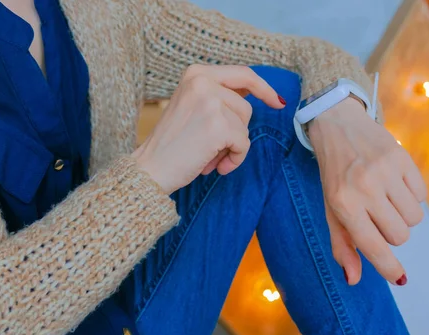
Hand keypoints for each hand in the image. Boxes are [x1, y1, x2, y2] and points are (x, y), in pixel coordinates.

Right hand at [132, 65, 284, 193]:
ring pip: (244, 126)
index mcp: (196, 73)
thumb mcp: (192, 105)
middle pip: (245, 107)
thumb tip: (255, 93)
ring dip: (232, 146)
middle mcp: (203, 82)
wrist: (151, 168)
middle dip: (235, 130)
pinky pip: (243, 143)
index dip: (263, 88)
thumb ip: (220, 95)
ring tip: (208, 155)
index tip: (277, 101)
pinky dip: (234, 159)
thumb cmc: (172, 143)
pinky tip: (214, 166)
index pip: (242, 73)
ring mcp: (211, 102)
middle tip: (211, 146)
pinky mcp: (218, 126)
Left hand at [308, 98, 425, 285]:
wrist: (338, 124)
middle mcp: (365, 188)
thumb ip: (342, 245)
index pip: (373, 246)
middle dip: (391, 232)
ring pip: (414, 218)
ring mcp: (385, 172)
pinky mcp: (402, 158)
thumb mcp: (331, 209)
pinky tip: (394, 182)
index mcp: (344, 204)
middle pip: (400, 236)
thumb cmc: (335, 175)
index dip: (388, 267)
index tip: (399, 277)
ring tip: (385, 197)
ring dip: (403, 215)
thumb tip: (352, 280)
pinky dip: (411, 196)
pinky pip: (421, 195)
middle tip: (377, 214)